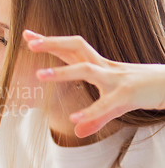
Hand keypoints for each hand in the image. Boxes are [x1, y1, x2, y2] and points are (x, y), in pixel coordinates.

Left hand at [22, 29, 164, 137]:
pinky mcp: (127, 94)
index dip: (50, 41)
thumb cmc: (139, 91)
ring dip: (62, 72)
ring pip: (86, 69)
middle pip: (75, 46)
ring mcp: (115, 78)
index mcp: (97, 64)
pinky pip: (106, 103)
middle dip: (52, 43)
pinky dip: (91, 111)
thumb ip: (93, 117)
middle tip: (30, 42)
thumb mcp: (113, 105)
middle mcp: (103, 66)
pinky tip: (75, 119)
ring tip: (39, 75)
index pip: (69, 48)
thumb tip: (78, 132)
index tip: (28, 35)